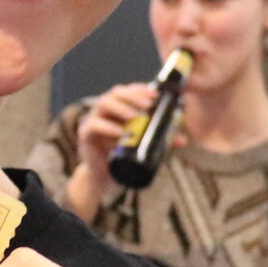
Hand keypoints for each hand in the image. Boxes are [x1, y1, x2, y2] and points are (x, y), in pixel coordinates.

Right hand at [64, 82, 159, 214]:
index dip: (140, 90)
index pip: (127, 91)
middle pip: (116, 93)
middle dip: (133, 96)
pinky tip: (119, 132)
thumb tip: (182, 140)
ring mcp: (93, 120)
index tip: (155, 95)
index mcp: (117, 108)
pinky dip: (107, 127)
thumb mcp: (144, 146)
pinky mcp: (85, 135)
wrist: (104, 177)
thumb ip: (161, 141)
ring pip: (103, 104)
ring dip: (120, 107)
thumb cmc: (124, 155)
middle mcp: (104, 110)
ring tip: (135, 117)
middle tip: (148, 105)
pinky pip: (93, 125)